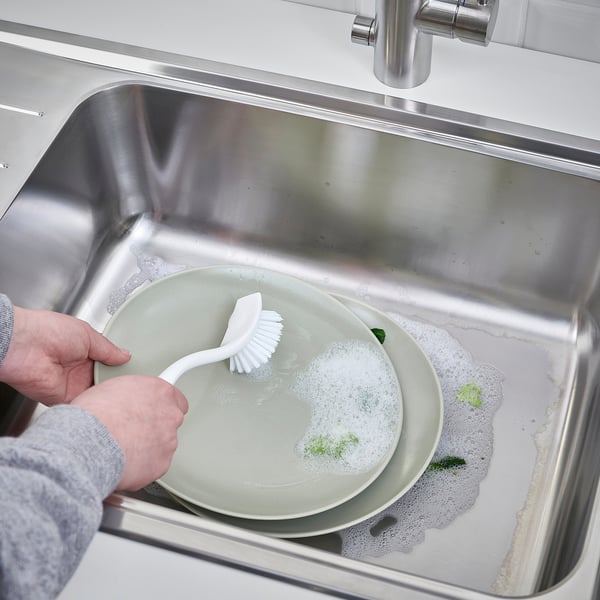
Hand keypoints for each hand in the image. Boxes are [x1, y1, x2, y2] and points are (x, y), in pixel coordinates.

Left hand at [0, 306, 130, 405]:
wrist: (24, 346)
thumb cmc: (48, 331)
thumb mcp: (88, 335)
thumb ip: (108, 349)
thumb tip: (125, 355)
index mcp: (84, 350)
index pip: (108, 361)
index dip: (121, 365)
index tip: (136, 368)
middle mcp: (78, 368)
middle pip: (105, 379)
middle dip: (119, 380)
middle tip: (136, 381)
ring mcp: (72, 384)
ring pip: (98, 393)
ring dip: (110, 393)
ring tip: (128, 391)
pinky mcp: (64, 398)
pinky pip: (85, 404)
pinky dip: (97, 405)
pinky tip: (111, 401)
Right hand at [73, 375, 188, 490]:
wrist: (88, 444)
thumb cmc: (94, 415)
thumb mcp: (114, 388)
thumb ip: (133, 395)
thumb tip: (129, 400)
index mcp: (160, 392)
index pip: (176, 398)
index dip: (162, 406)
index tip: (155, 411)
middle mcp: (170, 415)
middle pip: (170, 422)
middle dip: (155, 427)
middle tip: (131, 430)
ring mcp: (168, 441)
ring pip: (163, 445)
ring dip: (148, 447)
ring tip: (121, 448)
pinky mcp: (161, 465)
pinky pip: (154, 466)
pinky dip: (142, 467)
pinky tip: (124, 462)